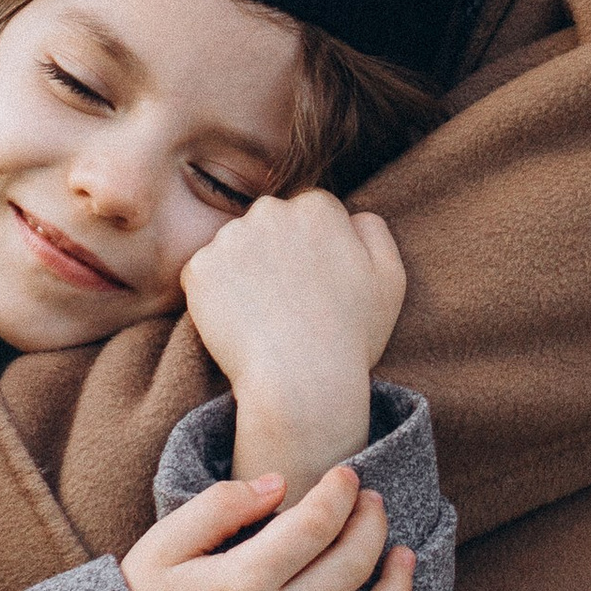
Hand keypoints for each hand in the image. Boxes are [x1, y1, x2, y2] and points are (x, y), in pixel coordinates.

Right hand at [120, 465, 413, 590]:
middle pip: (351, 567)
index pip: (317, 524)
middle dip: (372, 524)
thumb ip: (222, 505)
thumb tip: (280, 486)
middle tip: (373, 503)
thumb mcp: (166, 542)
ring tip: (402, 558)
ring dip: (398, 590)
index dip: (341, 492)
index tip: (348, 476)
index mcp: (242, 581)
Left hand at [179, 196, 404, 492]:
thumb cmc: (351, 337)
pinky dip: (214, 297)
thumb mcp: (390, 280)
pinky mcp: (199, 268)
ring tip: (263, 317)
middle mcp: (271, 210)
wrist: (300, 383)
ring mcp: (230, 238)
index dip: (311, 250)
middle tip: (286, 302)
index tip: (313, 284)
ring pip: (234, 247)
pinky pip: (204, 276)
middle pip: (268, 223)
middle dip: (274, 252)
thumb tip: (353, 215)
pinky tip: (238, 324)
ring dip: (242, 272)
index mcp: (317, 207)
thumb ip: (374, 233)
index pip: (308, 213)